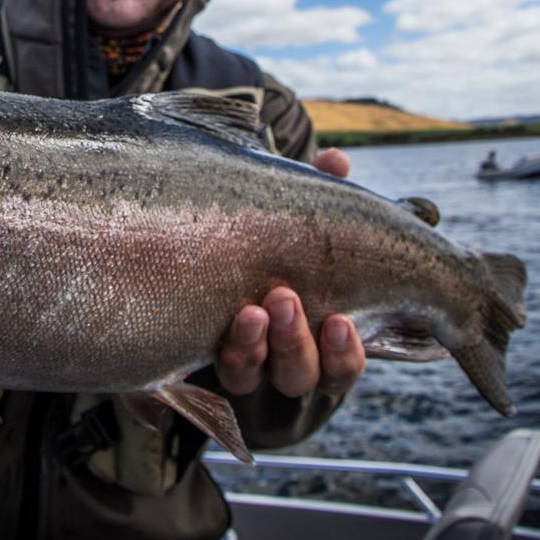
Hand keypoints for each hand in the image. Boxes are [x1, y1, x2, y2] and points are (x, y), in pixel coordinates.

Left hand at [214, 146, 365, 398]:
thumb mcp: (301, 227)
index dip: (343, 353)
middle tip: (284, 297)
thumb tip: (335, 161)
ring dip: (251, 346)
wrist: (212, 253)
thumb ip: (321, 199)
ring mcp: (238, 360)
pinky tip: (213, 316)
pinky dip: (218, 344)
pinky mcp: (197, 352)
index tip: (340, 321)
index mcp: (318, 340)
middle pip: (297, 376)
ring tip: (250, 310)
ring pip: (248, 377)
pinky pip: (206, 363)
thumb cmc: (276, 247)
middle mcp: (280, 361)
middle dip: (293, 342)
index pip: (340, 366)